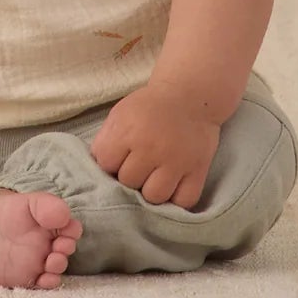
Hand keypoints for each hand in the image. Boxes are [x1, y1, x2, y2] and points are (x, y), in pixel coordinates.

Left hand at [89, 84, 219, 209]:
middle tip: (140, 164)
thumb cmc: (150, 107)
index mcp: (129, 132)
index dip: (110, 162)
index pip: (106, 165)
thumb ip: (106, 141)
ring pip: (155, 196)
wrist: (190, 96)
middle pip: (129, 182)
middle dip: (131, 175)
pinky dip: (177, 198)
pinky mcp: (198, 171)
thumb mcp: (120, 114)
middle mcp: (152, 148)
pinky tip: (173, 185)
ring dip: (152, 189)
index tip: (120, 155)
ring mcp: (177, 162)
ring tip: (155, 176)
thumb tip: (99, 171)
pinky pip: (184, 201)